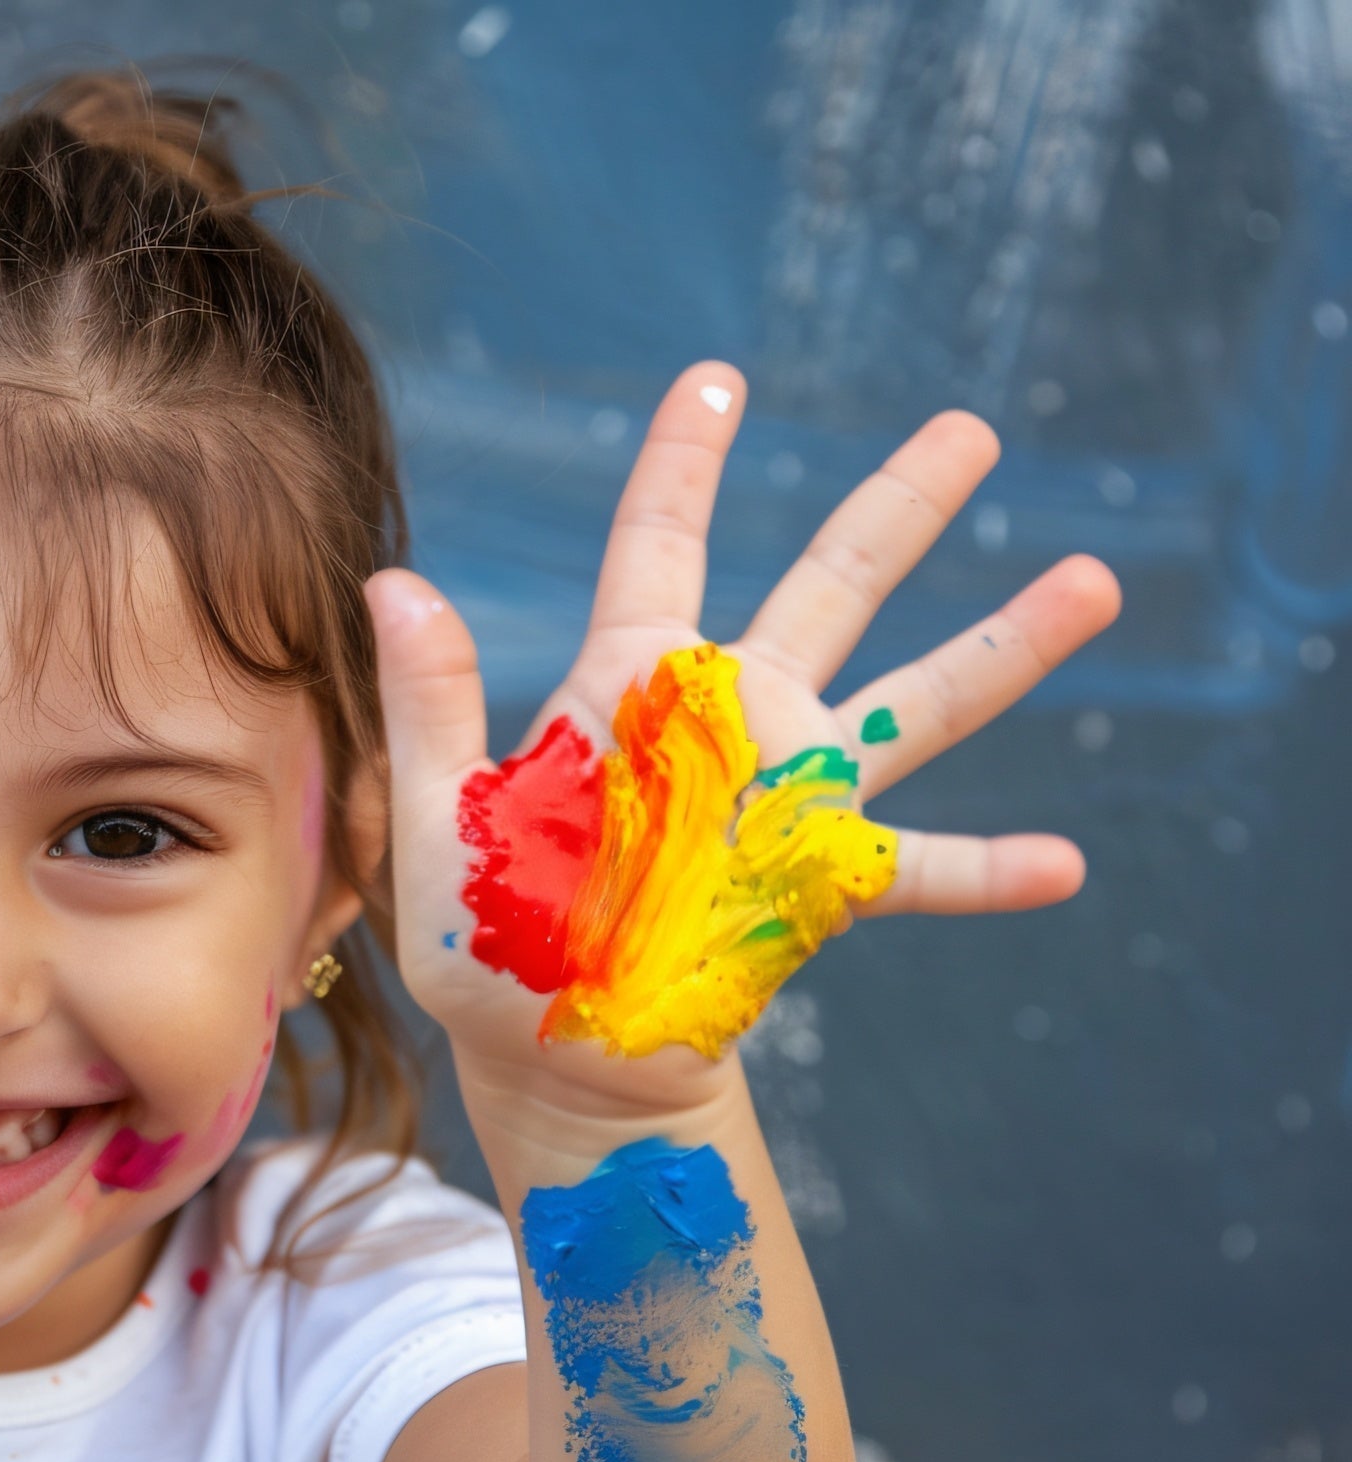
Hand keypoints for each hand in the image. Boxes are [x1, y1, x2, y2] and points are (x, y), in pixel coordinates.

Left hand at [369, 362, 1118, 1114]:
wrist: (553, 1058)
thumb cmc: (487, 940)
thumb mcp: (437, 823)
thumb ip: (431, 705)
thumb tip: (394, 580)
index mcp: (628, 685)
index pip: (660, 544)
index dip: (687, 460)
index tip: (719, 377)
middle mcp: (728, 720)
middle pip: (829, 586)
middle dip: (899, 508)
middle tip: (975, 430)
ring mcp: (788, 798)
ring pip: (915, 701)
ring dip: (1005, 647)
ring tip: (1093, 579)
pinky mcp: (820, 888)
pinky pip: (921, 872)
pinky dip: (988, 869)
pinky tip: (1063, 865)